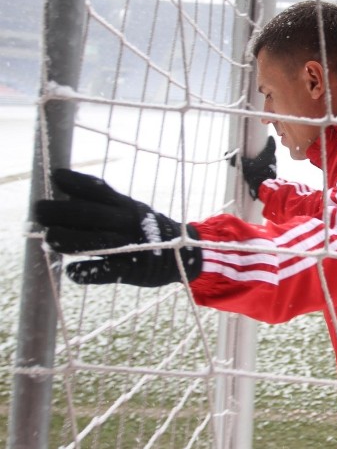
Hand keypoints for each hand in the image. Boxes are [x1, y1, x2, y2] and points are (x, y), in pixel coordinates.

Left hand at [34, 169, 201, 286]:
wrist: (186, 255)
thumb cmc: (150, 231)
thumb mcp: (133, 211)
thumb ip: (106, 205)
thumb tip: (67, 198)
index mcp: (127, 206)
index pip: (99, 190)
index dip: (76, 182)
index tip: (55, 176)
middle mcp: (128, 222)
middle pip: (89, 214)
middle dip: (60, 211)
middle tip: (38, 210)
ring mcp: (131, 245)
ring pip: (95, 242)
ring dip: (68, 240)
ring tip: (48, 239)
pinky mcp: (133, 269)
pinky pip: (106, 271)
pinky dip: (86, 272)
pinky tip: (72, 272)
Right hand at [230, 135, 276, 198]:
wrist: (263, 188)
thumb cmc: (255, 174)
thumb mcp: (245, 166)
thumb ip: (236, 160)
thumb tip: (227, 154)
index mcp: (268, 154)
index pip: (272, 144)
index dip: (271, 140)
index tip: (269, 137)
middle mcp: (273, 160)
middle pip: (272, 153)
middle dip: (267, 151)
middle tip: (262, 150)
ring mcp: (274, 168)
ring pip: (271, 161)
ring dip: (267, 160)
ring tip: (260, 161)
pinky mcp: (274, 175)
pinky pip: (270, 169)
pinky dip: (266, 168)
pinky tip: (261, 170)